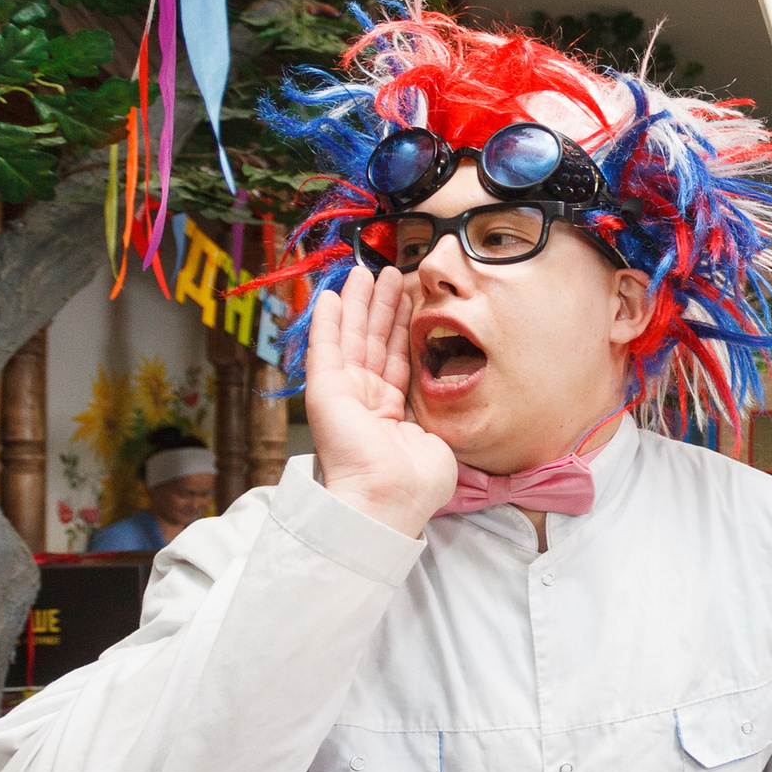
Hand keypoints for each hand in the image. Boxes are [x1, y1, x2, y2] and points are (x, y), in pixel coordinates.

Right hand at [304, 266, 456, 535]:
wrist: (388, 499)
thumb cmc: (416, 484)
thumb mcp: (437, 440)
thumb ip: (435, 412)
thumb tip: (446, 395)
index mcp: (392, 414)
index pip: (398, 360)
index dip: (403, 329)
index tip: (410, 299)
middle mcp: (366, 402)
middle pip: (374, 343)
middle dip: (381, 307)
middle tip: (390, 273)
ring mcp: (344, 395)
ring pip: (352, 338)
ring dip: (358, 304)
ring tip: (366, 271)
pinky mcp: (325, 392)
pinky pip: (325, 349)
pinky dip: (327, 321)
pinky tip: (330, 296)